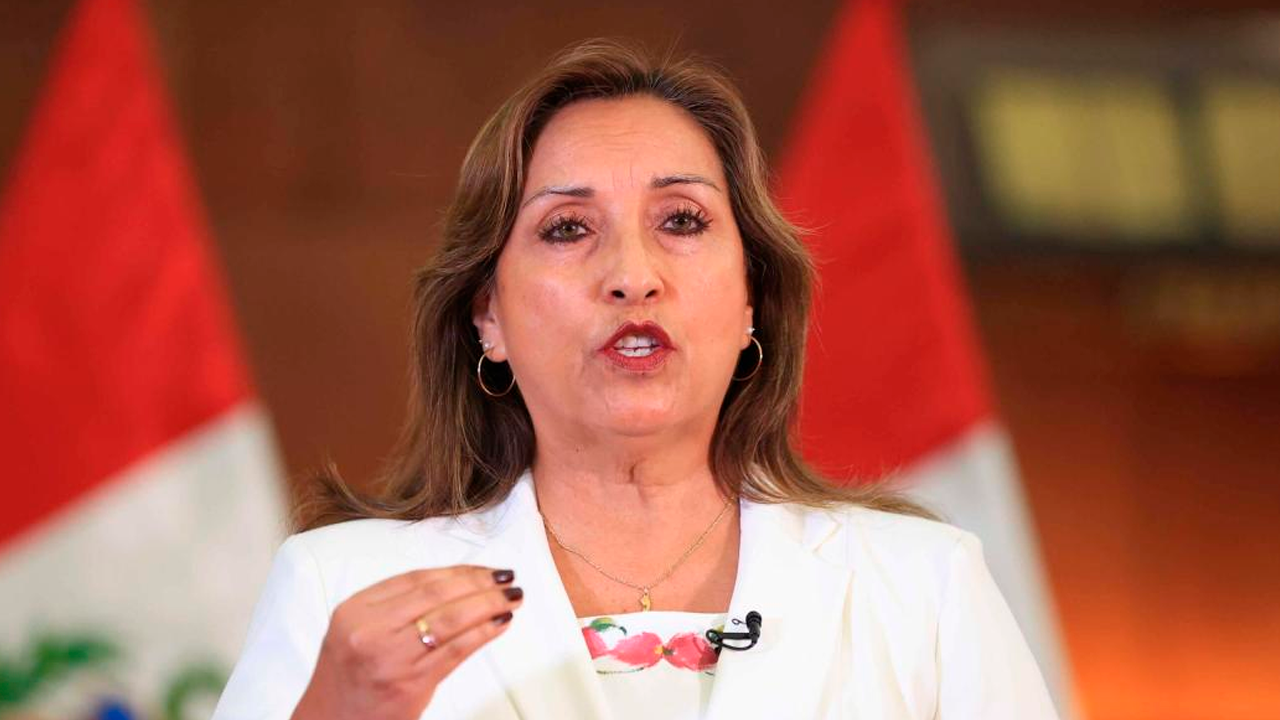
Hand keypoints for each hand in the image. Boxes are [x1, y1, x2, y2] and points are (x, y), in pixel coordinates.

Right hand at [291, 565, 522, 719]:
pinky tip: (500, 623)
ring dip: (488, 604)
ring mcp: (391, 657)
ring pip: (451, 619)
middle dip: (478, 583)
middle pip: (436, 594)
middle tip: (505, 578)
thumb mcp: (356, 629)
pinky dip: (483, 633)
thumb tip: (456, 583)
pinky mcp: (410, 684)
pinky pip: (457, 650)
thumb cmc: (348, 677)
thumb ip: (395, 605)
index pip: (417, 578)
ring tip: (512, 597)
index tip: (483, 569)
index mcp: (355, 609)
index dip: (457, 571)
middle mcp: (371, 630)